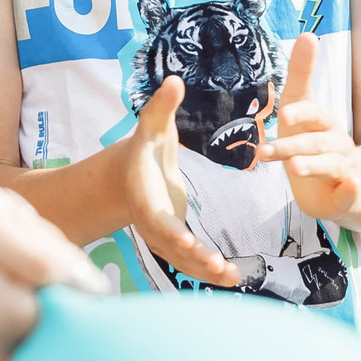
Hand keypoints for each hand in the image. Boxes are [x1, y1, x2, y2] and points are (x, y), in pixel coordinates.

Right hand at [0, 168, 108, 355]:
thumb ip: (44, 260)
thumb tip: (97, 289)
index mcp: (10, 320)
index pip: (74, 287)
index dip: (51, 249)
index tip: (14, 234)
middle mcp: (3, 340)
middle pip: (54, 286)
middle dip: (33, 248)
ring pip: (34, 282)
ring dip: (17, 249)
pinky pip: (14, 286)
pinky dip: (2, 259)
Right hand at [117, 77, 239, 285]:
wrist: (126, 177)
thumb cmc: (144, 147)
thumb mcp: (151, 126)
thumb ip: (161, 106)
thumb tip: (173, 80)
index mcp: (144, 198)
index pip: (157, 219)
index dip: (171, 232)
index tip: (189, 243)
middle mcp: (150, 224)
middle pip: (171, 247)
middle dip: (194, 259)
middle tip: (218, 268)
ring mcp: (160, 238)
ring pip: (182, 262)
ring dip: (206, 273)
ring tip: (234, 279)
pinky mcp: (173, 245)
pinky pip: (190, 263)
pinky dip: (209, 273)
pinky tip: (234, 279)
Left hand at [254, 33, 360, 219]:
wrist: (352, 181)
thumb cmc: (316, 139)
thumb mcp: (304, 108)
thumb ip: (302, 74)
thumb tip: (308, 32)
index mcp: (324, 123)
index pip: (314, 113)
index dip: (300, 113)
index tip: (282, 116)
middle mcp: (337, 144)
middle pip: (316, 142)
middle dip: (291, 146)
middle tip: (263, 152)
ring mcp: (344, 170)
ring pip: (330, 165)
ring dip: (313, 165)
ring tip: (295, 167)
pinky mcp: (347, 196)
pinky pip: (351, 193)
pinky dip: (351, 190)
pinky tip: (350, 187)